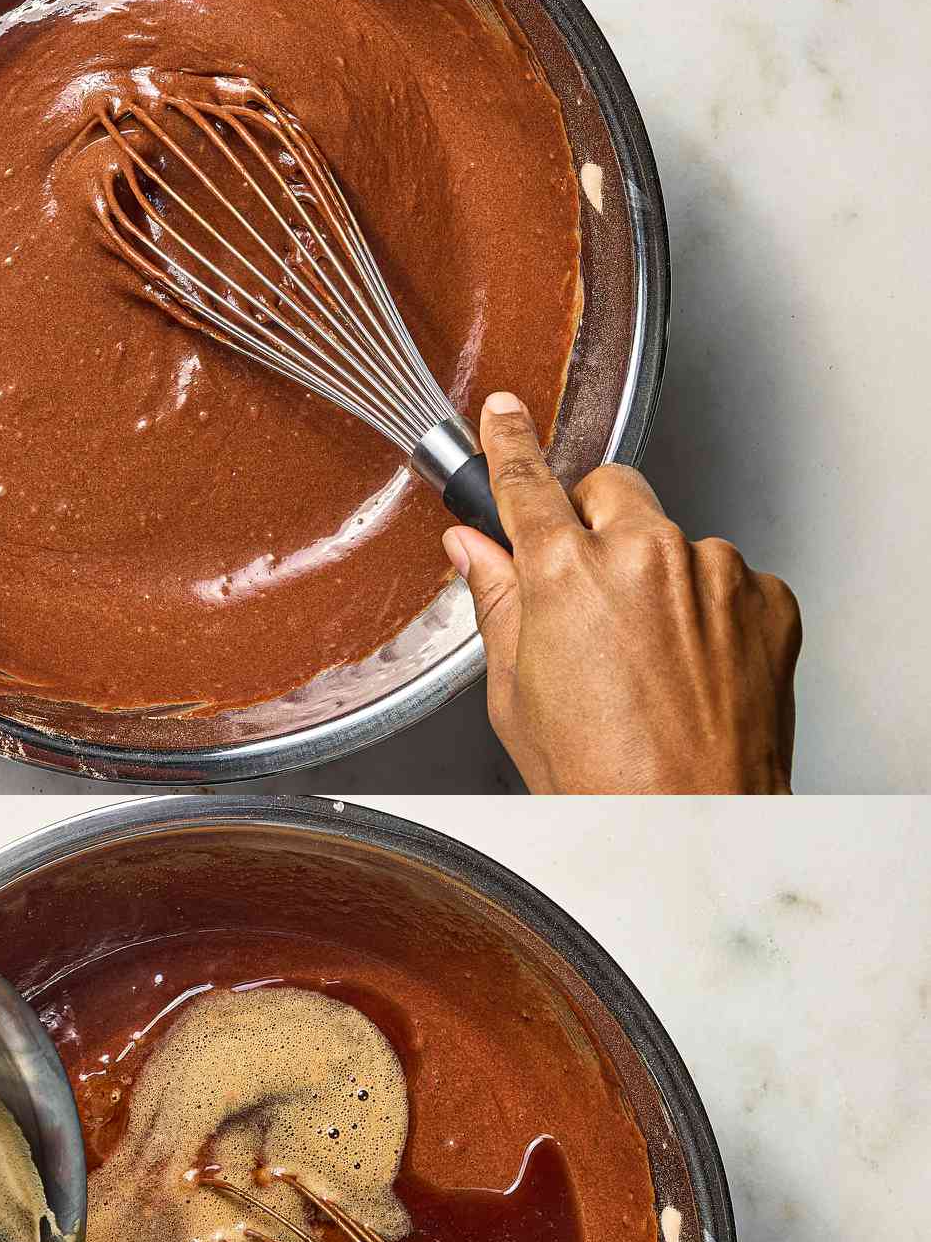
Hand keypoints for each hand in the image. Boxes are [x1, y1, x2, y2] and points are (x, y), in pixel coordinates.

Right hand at [442, 393, 800, 792]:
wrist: (694, 827)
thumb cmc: (603, 781)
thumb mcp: (517, 696)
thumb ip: (498, 606)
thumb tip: (476, 552)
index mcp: (567, 575)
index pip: (528, 482)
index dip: (510, 443)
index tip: (504, 415)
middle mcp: (646, 556)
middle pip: (611, 490)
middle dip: (593, 521)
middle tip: (585, 586)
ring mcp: (715, 574)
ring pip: (673, 538)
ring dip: (656, 575)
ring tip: (648, 657)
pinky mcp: (766, 598)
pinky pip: (727, 579)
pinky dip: (708, 610)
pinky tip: (691, 666)